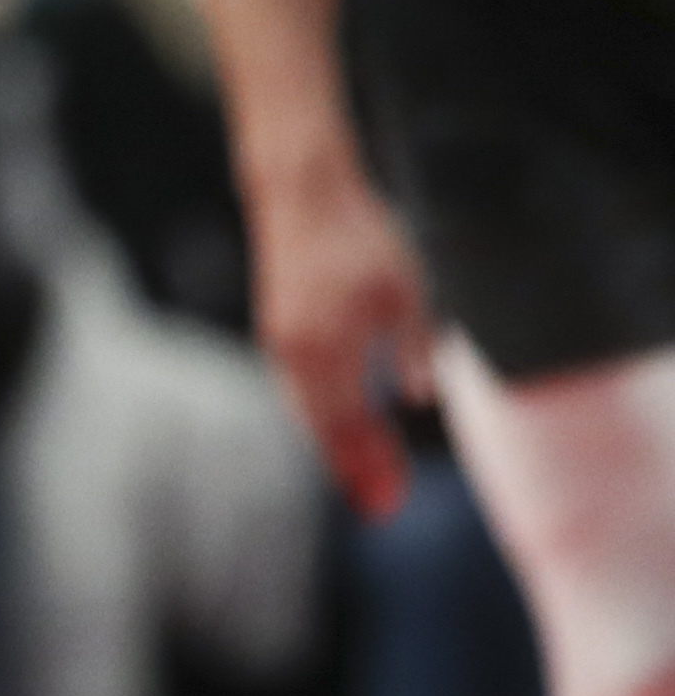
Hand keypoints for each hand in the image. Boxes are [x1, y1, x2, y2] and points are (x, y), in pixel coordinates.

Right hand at [249, 151, 439, 516]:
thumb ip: (412, 347)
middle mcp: (293, 352)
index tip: (390, 500)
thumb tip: (417, 399)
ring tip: (367, 472)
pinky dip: (322, 414)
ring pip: (305, 409)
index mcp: (324, 348)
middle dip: (353, 467)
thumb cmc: (360, 236)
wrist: (303, 190)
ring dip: (336, 443)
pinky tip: (344, 422)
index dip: (369, 466)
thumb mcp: (405, 290)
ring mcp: (280, 339)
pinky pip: (298, 387)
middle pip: (322, 427)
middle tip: (382, 505)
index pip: (348, 425)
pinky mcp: (278, 326)